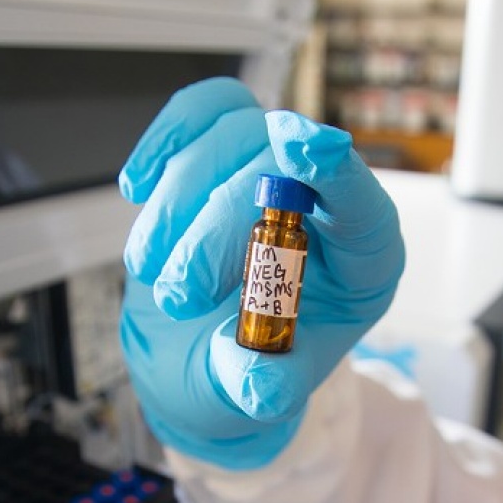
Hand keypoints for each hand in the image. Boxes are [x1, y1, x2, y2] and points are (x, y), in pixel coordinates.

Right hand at [119, 77, 403, 469]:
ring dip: (177, 205)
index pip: (364, 207)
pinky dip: (164, 142)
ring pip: (234, 139)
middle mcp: (327, 202)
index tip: (298, 146)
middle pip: (282, 174)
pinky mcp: (229, 146)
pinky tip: (137, 187)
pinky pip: (204, 111)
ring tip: (147, 270)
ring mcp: (277, 165)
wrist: (196, 350)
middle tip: (178, 294)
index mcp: (361, 262)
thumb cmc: (246, 366)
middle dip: (217, 232)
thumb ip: (264, 387)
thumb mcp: (258, 391)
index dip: (337, 172)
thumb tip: (261, 391)